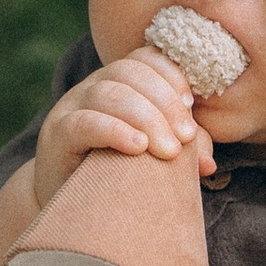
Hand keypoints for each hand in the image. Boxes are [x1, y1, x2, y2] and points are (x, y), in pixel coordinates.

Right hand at [31, 48, 215, 207]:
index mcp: (118, 82)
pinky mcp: (56, 135)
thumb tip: (209, 163)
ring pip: (108, 93)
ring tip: (168, 150)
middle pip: (130, 73)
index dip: (170, 75)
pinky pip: (84, 122)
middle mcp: (92, 87)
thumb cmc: (117, 174)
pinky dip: (114, 131)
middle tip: (184, 138)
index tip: (191, 105)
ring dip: (146, 119)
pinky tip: (138, 147)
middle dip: (164, 103)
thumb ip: (182, 148)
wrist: (71, 207)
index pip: (144, 58)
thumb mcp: (154, 155)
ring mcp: (70, 107)